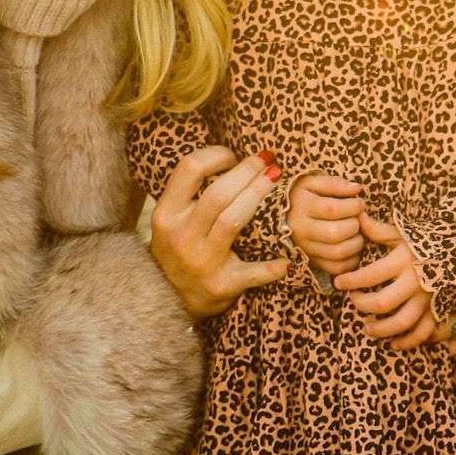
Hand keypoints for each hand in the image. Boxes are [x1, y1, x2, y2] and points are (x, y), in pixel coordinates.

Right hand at [149, 146, 289, 318]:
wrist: (168, 300)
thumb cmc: (176, 249)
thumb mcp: (171, 220)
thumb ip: (190, 193)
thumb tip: (229, 156)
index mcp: (166, 214)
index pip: (189, 170)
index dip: (216, 155)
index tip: (234, 155)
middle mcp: (181, 236)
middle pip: (218, 194)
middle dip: (249, 172)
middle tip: (270, 160)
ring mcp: (201, 262)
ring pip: (234, 220)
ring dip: (260, 195)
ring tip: (278, 178)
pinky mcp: (222, 286)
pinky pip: (253, 273)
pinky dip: (273, 267)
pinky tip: (289, 258)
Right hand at [286, 172, 364, 271]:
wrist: (280, 217)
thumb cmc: (301, 196)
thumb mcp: (311, 182)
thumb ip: (334, 184)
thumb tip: (357, 189)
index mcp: (302, 207)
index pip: (333, 209)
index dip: (353, 206)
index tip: (358, 203)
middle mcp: (302, 230)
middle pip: (336, 233)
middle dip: (355, 225)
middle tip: (357, 219)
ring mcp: (306, 249)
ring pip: (338, 253)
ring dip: (356, 243)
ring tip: (355, 232)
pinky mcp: (312, 263)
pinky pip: (336, 268)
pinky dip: (351, 260)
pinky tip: (351, 246)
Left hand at [334, 213, 433, 347]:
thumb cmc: (429, 239)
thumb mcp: (404, 233)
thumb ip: (379, 230)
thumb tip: (357, 218)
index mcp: (403, 260)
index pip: (369, 275)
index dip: (349, 281)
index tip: (339, 283)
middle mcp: (415, 281)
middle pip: (381, 303)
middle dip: (362, 305)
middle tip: (353, 301)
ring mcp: (428, 298)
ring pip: (400, 322)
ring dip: (380, 329)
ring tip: (367, 327)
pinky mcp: (438, 310)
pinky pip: (422, 332)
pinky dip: (408, 342)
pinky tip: (394, 343)